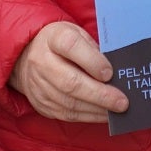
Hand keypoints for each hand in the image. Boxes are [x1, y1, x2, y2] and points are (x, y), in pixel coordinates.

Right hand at [10, 21, 127, 123]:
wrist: (28, 57)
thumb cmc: (61, 44)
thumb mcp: (76, 34)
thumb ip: (93, 49)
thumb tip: (117, 71)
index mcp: (54, 38)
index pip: (72, 47)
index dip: (92, 61)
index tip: (110, 73)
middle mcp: (42, 62)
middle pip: (70, 82)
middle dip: (100, 94)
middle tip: (122, 102)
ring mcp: (38, 85)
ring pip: (69, 102)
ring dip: (96, 109)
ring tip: (117, 110)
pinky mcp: (41, 103)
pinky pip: (66, 114)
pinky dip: (88, 116)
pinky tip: (104, 114)